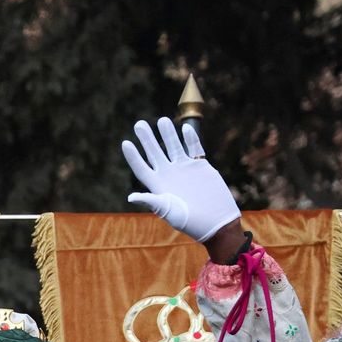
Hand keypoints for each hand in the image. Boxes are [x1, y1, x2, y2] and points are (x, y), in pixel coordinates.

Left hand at [121, 116, 238, 242]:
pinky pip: (194, 149)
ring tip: (161, 120)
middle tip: (139, 124)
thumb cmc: (189, 221)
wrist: (216, 221)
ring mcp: (185, 169)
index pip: (142, 168)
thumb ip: (151, 201)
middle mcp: (169, 175)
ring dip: (168, 134)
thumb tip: (131, 196)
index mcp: (158, 186)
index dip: (133, 156)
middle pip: (155, 153)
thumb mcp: (168, 211)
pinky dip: (190, 139)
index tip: (125, 143)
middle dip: (147, 139)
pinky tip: (185, 128)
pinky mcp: (201, 166)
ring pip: (174, 147)